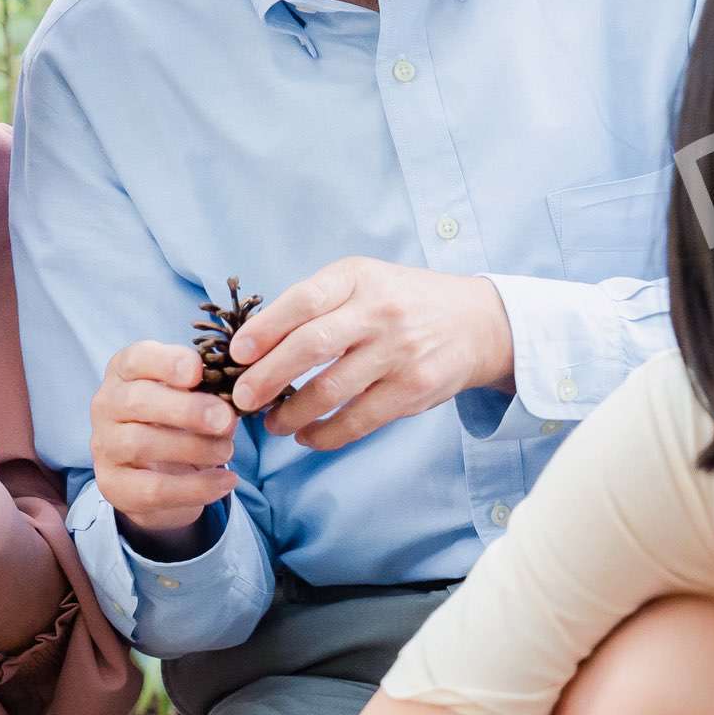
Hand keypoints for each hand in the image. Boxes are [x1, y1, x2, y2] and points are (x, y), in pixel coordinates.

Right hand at [87, 338, 236, 539]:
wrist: (156, 473)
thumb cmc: (176, 420)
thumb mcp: (190, 397)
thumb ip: (206, 391)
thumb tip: (234, 404)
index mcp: (124, 372)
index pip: (136, 359)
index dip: (166, 362)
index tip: (198, 371)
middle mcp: (106, 405)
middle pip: (137, 401)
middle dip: (186, 409)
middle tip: (225, 418)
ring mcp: (105, 446)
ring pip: (142, 444)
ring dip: (193, 448)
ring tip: (227, 450)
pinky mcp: (113, 485)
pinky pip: (153, 488)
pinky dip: (195, 487)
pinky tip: (226, 481)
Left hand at [231, 259, 510, 451]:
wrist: (475, 322)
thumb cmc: (402, 302)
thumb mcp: (363, 282)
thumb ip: (316, 303)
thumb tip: (254, 345)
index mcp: (358, 278)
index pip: (304, 301)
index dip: (265, 328)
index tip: (238, 353)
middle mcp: (380, 311)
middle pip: (312, 346)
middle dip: (268, 377)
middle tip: (242, 398)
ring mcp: (399, 351)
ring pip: (332, 390)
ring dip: (292, 413)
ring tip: (273, 423)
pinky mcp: (414, 388)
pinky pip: (359, 420)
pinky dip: (326, 434)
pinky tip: (307, 436)